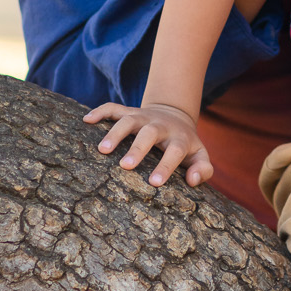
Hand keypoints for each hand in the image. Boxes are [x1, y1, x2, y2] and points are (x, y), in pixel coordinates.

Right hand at [84, 100, 212, 187]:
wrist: (175, 115)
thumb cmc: (186, 145)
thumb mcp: (200, 156)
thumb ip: (203, 170)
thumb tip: (192, 181)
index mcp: (179, 138)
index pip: (175, 151)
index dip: (166, 165)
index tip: (154, 182)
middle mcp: (161, 125)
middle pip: (149, 133)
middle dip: (138, 148)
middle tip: (125, 166)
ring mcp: (144, 117)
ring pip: (129, 120)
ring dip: (115, 132)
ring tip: (102, 150)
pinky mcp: (130, 111)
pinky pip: (114, 108)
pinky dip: (100, 111)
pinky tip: (86, 120)